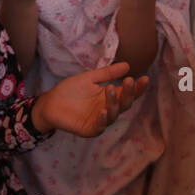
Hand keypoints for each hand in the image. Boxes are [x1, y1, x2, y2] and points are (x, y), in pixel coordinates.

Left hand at [32, 61, 149, 135]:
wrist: (50, 102)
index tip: (144, 78)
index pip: (128, 93)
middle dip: (129, 93)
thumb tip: (127, 65)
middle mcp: (108, 109)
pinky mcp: (89, 130)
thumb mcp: (89, 78)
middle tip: (128, 81)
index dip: (137, 88)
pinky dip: (102, 120)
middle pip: (124, 104)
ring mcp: (100, 121)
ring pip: (114, 114)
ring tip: (110, 89)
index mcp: (110, 97)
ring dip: (114, 103)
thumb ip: (107, 73)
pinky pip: (99, 127)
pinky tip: (103, 111)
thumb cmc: (70, 90)